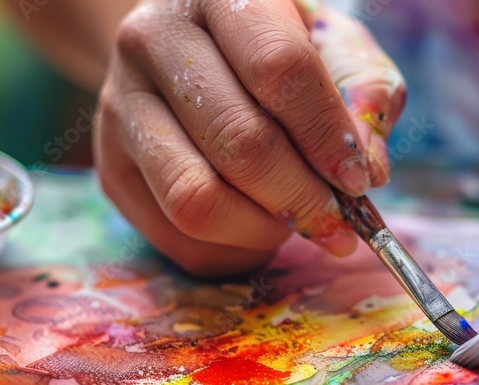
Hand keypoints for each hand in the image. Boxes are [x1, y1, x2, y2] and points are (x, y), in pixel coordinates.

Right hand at [95, 0, 404, 275]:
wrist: (186, 49)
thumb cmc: (273, 46)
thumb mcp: (331, 46)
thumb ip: (363, 95)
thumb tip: (368, 171)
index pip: (278, 68)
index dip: (325, 134)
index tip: (358, 178)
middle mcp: (152, 41)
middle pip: (238, 141)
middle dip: (301, 195)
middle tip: (337, 221)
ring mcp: (120, 106)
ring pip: (195, 199)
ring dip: (262, 230)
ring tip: (295, 224)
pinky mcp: (110, 167)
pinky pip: (175, 236)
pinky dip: (231, 251)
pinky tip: (258, 232)